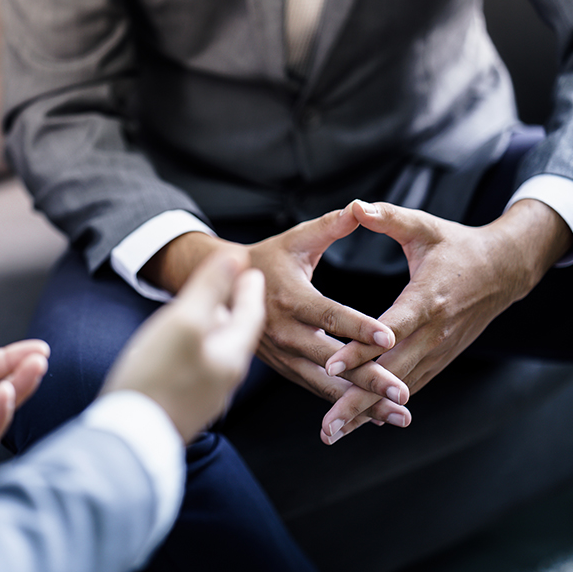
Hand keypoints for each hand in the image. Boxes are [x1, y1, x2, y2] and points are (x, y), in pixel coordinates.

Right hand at [103, 251, 265, 441]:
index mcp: (231, 355)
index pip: (251, 314)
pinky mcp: (184, 406)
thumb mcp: (185, 321)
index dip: (249, 288)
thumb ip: (211, 288)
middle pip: (235, 334)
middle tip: (235, 287)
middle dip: (236, 308)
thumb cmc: (156, 378)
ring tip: (207, 312)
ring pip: (217, 351)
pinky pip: (198, 368)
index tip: (250, 269)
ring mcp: (204, 395)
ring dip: (215, 328)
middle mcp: (224, 378)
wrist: (128, 440)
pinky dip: (197, 348)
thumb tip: (237, 257)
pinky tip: (181, 348)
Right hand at [141, 209, 409, 429]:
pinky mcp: (285, 368)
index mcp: (291, 298)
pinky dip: (343, 403)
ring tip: (398, 416)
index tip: (390, 337)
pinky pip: (316, 388)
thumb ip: (328, 227)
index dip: (359, 327)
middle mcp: (286, 333)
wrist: (223, 289)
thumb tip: (360, 209)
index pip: (330, 315)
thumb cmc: (268, 260)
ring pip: (325, 384)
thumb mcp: (295, 240)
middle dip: (368, 379)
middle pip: (331, 360)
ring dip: (361, 402)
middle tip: (402, 395)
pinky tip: (372, 415)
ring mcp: (284, 355)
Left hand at [321, 198, 572, 443]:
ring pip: (398, 388)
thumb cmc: (457, 245)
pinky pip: (408, 387)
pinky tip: (358, 423)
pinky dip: (383, 407)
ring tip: (332, 433)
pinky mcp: (439, 359)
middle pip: (391, 373)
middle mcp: (434, 333)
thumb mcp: (425, 228)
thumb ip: (389, 218)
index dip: (361, 348)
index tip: (332, 365)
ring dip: (366, 413)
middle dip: (356, 401)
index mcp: (427, 298)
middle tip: (326, 426)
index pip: (390, 329)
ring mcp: (438, 350)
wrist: (504, 269)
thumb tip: (356, 206)